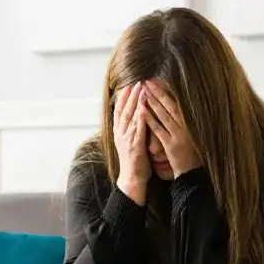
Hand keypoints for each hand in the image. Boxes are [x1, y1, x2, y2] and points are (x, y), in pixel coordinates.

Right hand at [113, 82, 149, 204]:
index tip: (128, 86)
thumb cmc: (134, 163)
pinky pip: (137, 130)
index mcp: (119, 133)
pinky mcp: (135, 147)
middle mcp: (120, 135)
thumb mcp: (130, 143)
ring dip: (135, 103)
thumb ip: (131, 131)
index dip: (123, 99)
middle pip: (123, 111)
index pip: (119, 112)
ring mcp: (126, 140)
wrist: (132, 180)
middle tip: (136, 82)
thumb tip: (135, 119)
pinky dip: (140, 118)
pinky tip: (143, 108)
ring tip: (141, 90)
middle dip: (130, 96)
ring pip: (130, 118)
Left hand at [143, 80, 200, 178]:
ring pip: (163, 115)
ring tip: (143, 91)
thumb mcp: (191, 135)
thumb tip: (175, 108)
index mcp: (190, 122)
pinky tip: (142, 111)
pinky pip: (159, 130)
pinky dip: (150, 120)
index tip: (156, 82)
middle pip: (170, 106)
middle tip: (147, 81)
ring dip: (152, 102)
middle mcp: (185, 126)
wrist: (193, 173)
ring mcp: (178, 135)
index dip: (165, 92)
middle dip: (158, 92)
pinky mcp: (171, 145)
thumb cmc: (191, 154)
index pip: (176, 103)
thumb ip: (184, 122)